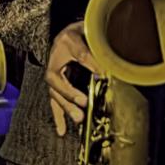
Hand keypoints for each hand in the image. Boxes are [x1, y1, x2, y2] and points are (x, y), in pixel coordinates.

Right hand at [45, 22, 97, 136]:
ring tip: (78, 118)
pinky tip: (62, 131)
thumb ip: (98, 48)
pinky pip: (55, 102)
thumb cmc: (80, 32)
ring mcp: (54, 76)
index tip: (103, 73)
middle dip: (70, 94)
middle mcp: (55, 62)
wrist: (68, 33)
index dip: (90, 63)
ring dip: (66, 107)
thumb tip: (110, 67)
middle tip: (83, 102)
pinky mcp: (57, 87)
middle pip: (58, 81)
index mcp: (66, 43)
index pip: (79, 54)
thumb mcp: (89, 33)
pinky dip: (59, 117)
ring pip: (56, 94)